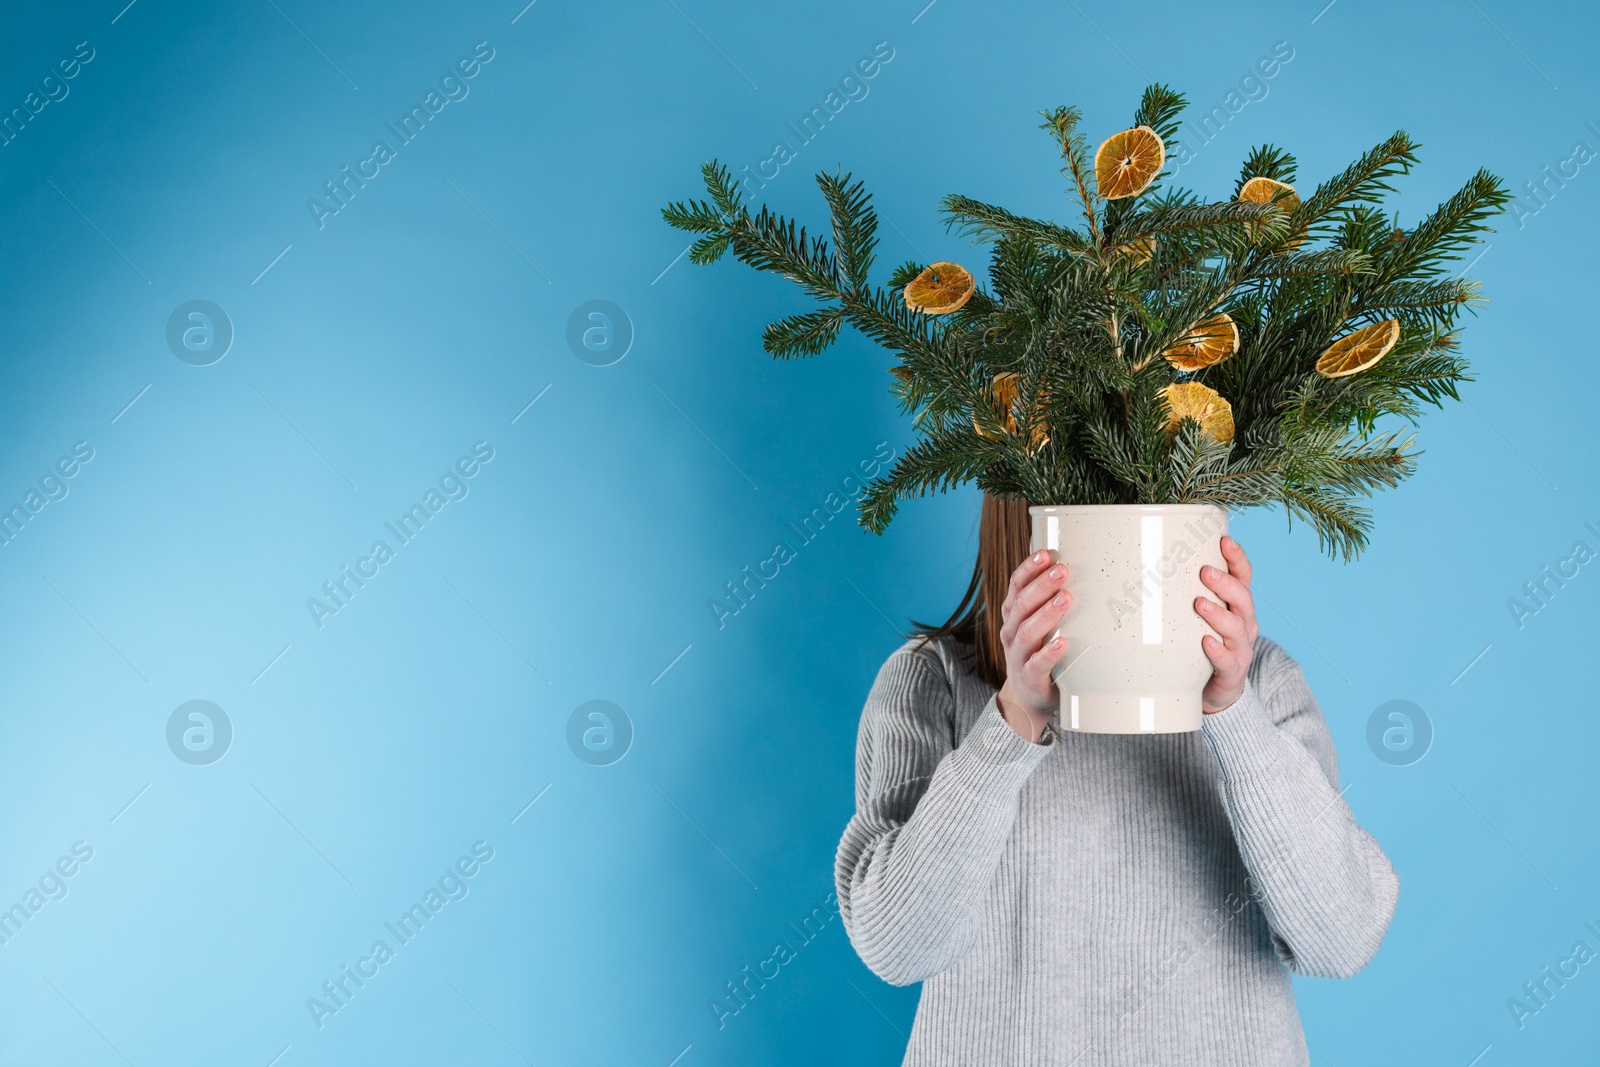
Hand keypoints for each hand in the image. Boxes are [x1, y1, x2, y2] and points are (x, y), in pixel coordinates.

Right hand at [995, 549, 1073, 741]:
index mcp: (1013, 614)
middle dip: (1041, 585)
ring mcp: (1018, 655)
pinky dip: (1049, 652)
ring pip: (1027, 631)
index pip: (1015, 585)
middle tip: (1062, 571)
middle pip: (1021, 604)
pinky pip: (1037, 663)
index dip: (1028, 568)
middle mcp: (1011, 631)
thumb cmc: (1038, 650)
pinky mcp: (1029, 677)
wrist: (1027, 697)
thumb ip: (1040, 591)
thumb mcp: (1036, 619)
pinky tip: (1062, 642)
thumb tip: (1043, 547)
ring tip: (1065, 598)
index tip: (1046, 554)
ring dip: (1046, 613)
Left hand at [1195, 536, 1258, 713]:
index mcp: (1237, 604)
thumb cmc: (1203, 641)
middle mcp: (1244, 623)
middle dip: (1225, 583)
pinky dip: (1217, 650)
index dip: (1237, 558)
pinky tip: (1206, 642)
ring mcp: (1240, 648)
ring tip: (1200, 603)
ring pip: (1237, 628)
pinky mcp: (1232, 672)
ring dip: (1219, 614)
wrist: (1217, 688)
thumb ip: (1187, 591)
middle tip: (1205, 572)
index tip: (1224, 540)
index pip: (1243, 576)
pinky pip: (1227, 660)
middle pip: (1243, 598)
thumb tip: (1148, 559)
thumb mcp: (1200, 614)